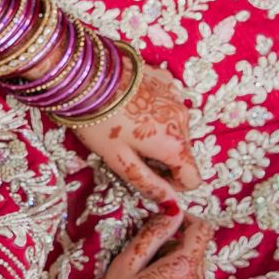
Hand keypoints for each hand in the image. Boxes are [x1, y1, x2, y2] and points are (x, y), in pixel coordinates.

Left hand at [74, 55, 201, 209]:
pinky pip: (168, 106)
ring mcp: (176, 97)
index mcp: (174, 144)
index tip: (148, 176)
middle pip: (183, 153)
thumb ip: (148, 183)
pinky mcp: (166, 80)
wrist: (85, 75)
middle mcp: (183, 120)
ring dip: (158, 135)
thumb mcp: (119, 160)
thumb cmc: (98, 122)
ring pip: (175, 129)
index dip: (173, 184)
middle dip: (163, 159)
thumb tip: (170, 203)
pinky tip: (130, 107)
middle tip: (129, 151)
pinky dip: (155, 112)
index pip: (193, 178)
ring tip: (127, 128)